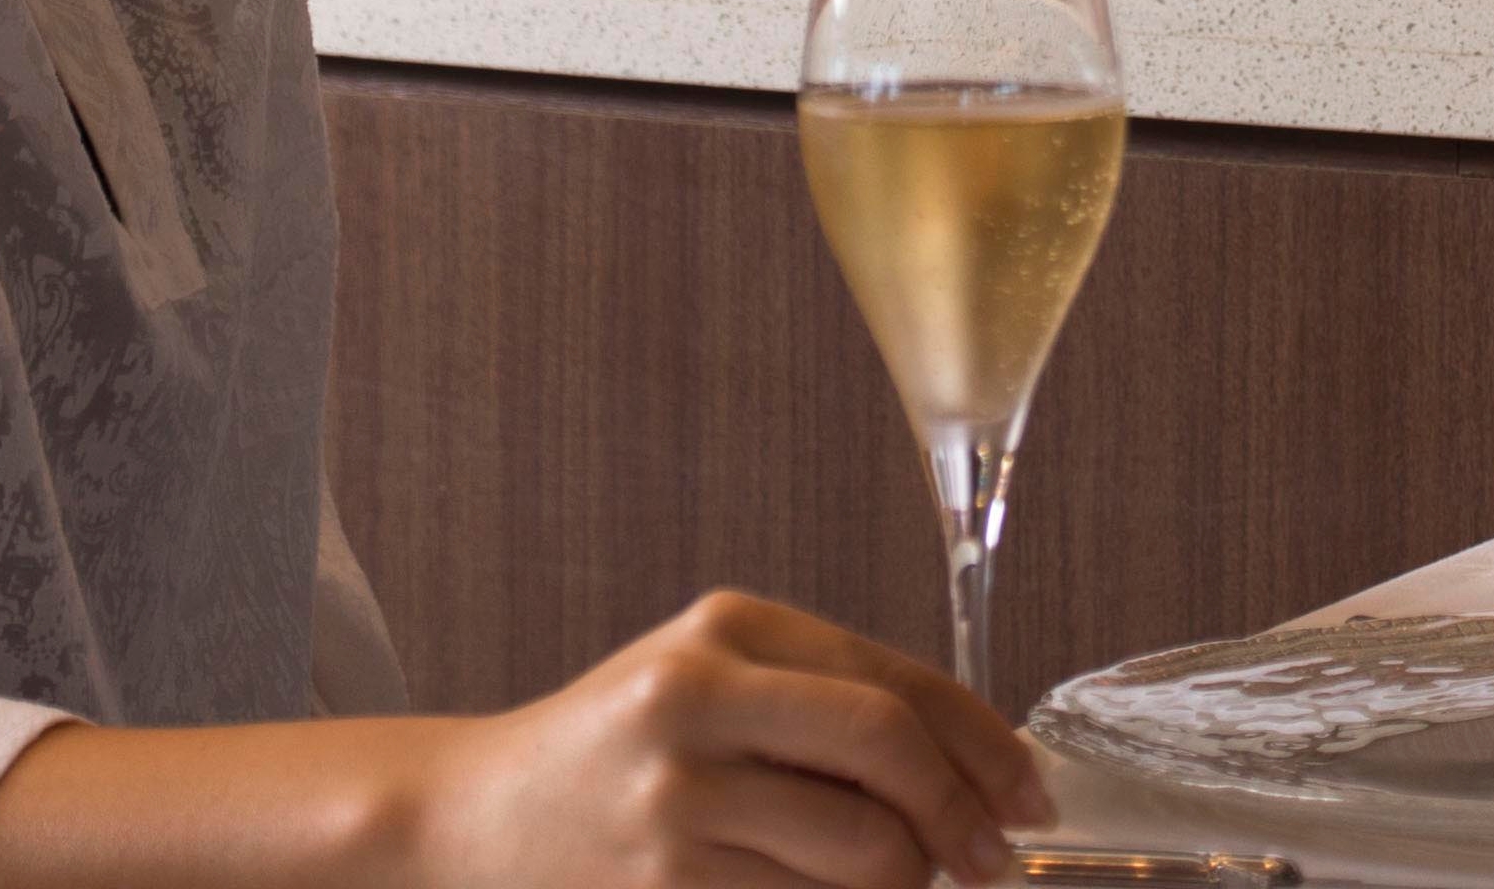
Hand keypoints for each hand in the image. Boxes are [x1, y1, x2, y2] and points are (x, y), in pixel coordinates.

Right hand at [396, 591, 1041, 888]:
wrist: (465, 818)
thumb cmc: (620, 750)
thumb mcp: (716, 681)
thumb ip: (833, 701)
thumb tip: (981, 767)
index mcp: (730, 629)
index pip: (900, 683)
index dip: (985, 746)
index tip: (1028, 796)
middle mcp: (696, 701)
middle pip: (889, 754)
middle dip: (960, 816)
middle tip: (987, 860)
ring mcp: (673, 800)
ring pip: (858, 853)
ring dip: (900, 880)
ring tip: (890, 880)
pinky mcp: (661, 886)